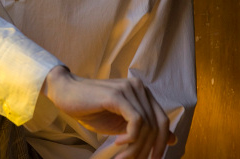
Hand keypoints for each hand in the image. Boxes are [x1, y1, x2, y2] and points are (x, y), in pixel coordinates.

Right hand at [41, 66, 175, 158]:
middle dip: (148, 149)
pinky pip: (137, 121)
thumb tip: (173, 138)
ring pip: (147, 126)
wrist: (66, 93)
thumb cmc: (91, 108)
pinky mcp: (118, 95)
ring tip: (122, 157)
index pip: (163, 121)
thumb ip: (145, 127)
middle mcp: (139, 88)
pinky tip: (118, 142)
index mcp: (142, 93)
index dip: (161, 144)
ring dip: (136, 147)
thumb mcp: (121, 122)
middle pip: (157, 125)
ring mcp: (129, 89)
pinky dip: (131, 137)